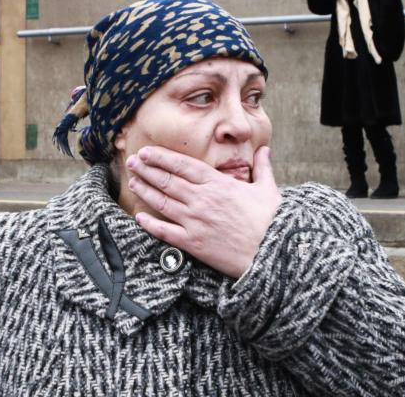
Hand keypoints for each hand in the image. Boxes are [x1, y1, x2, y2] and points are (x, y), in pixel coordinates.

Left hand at [126, 145, 281, 278]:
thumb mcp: (268, 190)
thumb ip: (262, 168)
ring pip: (162, 202)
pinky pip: (165, 231)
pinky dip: (150, 223)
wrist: (273, 255)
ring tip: (132, 181)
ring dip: (145, 190)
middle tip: (132, 162)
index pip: (183, 165)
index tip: (147, 152)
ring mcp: (195, 221)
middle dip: (147, 169)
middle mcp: (202, 199)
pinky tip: (139, 217)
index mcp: (218, 184)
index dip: (161, 157)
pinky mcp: (193, 243)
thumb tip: (265, 150)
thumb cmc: (272, 222)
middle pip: (167, 180)